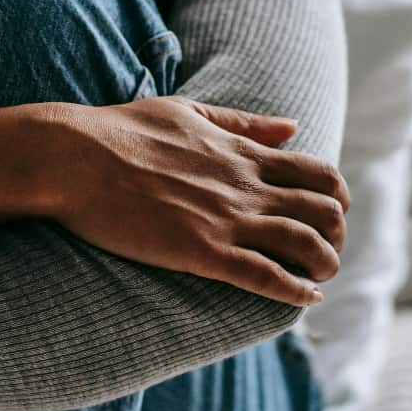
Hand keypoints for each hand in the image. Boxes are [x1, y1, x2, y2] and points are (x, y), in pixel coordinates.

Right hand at [46, 95, 348, 306]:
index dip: (337, 198)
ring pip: (304, 244)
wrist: (74, 157)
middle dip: (337, 235)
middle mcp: (245, 186)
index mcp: (243, 153)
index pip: (318, 174)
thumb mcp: (190, 112)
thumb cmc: (122, 131)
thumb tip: (293, 127)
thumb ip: (244, 123)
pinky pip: (263, 275)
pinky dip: (293, 290)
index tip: (332, 214)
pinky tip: (306, 298)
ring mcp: (225, 219)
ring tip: (322, 278)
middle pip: (323, 212)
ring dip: (325, 264)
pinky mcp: (200, 251)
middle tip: (328, 250)